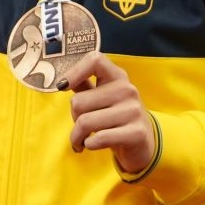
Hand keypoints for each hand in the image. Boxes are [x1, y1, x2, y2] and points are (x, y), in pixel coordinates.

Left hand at [58, 51, 155, 174]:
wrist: (142, 144)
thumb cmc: (115, 118)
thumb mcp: (101, 98)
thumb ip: (84, 86)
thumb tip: (62, 81)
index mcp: (116, 77)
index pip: (95, 60)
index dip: (74, 71)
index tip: (63, 87)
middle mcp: (127, 90)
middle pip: (78, 102)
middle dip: (73, 118)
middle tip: (81, 127)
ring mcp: (134, 110)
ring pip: (85, 122)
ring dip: (77, 137)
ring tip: (82, 140)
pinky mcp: (136, 132)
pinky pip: (99, 138)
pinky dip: (89, 145)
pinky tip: (92, 145)